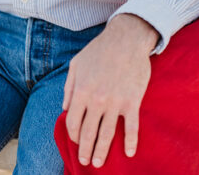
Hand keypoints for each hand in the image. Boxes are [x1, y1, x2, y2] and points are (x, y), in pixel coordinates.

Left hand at [62, 15, 156, 167]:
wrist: (128, 38)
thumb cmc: (100, 49)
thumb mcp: (76, 64)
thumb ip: (68, 87)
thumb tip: (65, 108)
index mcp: (81, 92)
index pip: (72, 122)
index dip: (73, 136)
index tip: (77, 142)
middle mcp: (96, 100)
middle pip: (88, 133)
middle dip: (85, 150)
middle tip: (86, 162)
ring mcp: (115, 102)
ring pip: (107, 133)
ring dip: (102, 151)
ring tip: (100, 163)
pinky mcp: (132, 100)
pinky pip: (131, 126)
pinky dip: (130, 141)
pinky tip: (129, 153)